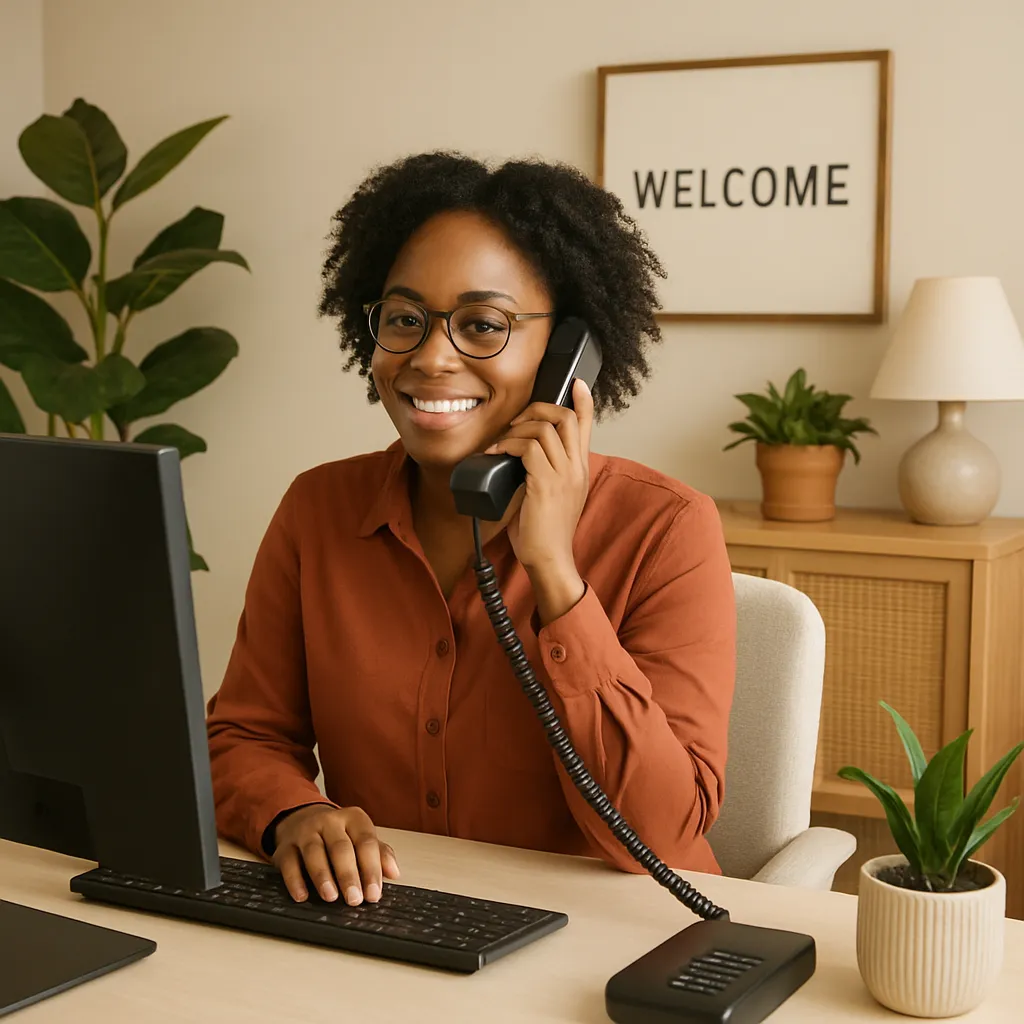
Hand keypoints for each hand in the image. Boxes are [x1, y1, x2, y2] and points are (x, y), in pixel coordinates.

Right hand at [272, 804, 399, 904]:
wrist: (302, 819)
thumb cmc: (339, 835)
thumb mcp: (361, 838)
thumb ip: (379, 853)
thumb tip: (394, 873)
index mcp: (354, 818)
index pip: (366, 842)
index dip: (371, 869)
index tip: (373, 894)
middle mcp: (329, 821)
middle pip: (341, 848)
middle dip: (348, 875)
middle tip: (354, 899)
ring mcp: (305, 832)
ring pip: (314, 852)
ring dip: (323, 876)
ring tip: (331, 897)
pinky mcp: (285, 846)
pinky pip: (288, 862)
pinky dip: (294, 880)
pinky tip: (302, 895)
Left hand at [485, 378, 593, 622]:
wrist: (550, 560)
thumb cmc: (545, 533)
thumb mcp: (551, 496)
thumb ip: (545, 473)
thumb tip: (520, 455)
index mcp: (580, 469)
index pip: (587, 426)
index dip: (583, 402)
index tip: (578, 383)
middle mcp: (576, 468)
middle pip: (566, 418)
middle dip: (538, 409)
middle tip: (518, 420)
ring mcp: (563, 475)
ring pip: (544, 429)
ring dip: (517, 430)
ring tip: (501, 444)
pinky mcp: (545, 483)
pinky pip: (528, 447)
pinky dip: (509, 444)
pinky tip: (497, 454)